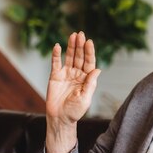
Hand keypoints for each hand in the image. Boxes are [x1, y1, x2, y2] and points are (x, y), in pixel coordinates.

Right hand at [45, 31, 100, 152]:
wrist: (60, 118)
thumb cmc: (75, 111)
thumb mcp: (85, 98)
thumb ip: (91, 84)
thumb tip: (97, 70)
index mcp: (86, 79)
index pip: (89, 62)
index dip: (89, 52)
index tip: (89, 42)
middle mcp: (77, 74)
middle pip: (79, 57)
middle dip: (80, 45)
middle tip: (80, 34)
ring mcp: (66, 74)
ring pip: (69, 57)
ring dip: (71, 47)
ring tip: (72, 35)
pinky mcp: (55, 76)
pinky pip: (56, 63)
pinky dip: (56, 55)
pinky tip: (57, 46)